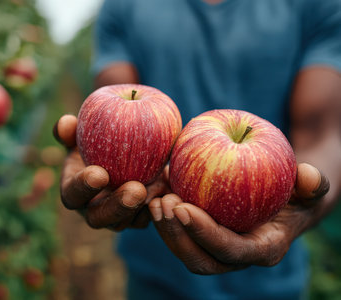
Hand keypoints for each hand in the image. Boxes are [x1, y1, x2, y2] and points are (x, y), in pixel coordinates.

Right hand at [54, 114, 169, 229]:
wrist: (126, 154)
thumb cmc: (97, 142)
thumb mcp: (83, 132)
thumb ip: (71, 129)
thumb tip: (65, 123)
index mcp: (74, 191)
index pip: (72, 194)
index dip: (83, 186)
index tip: (100, 173)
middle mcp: (92, 210)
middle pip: (99, 218)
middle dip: (118, 206)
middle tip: (136, 189)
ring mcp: (116, 218)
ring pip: (127, 222)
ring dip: (142, 207)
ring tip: (158, 186)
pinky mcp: (138, 218)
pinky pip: (147, 219)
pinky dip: (158, 206)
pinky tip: (170, 191)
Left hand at [148, 163, 328, 273]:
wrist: (283, 199)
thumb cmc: (297, 192)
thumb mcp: (310, 187)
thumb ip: (314, 184)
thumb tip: (308, 178)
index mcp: (262, 248)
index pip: (229, 250)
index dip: (204, 233)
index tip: (181, 207)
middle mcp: (236, 256)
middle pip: (200, 260)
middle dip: (177, 236)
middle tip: (162, 203)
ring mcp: (217, 249)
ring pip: (184, 250)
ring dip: (164, 229)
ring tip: (154, 198)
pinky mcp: (202, 236)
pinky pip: (178, 234)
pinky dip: (163, 218)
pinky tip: (156, 192)